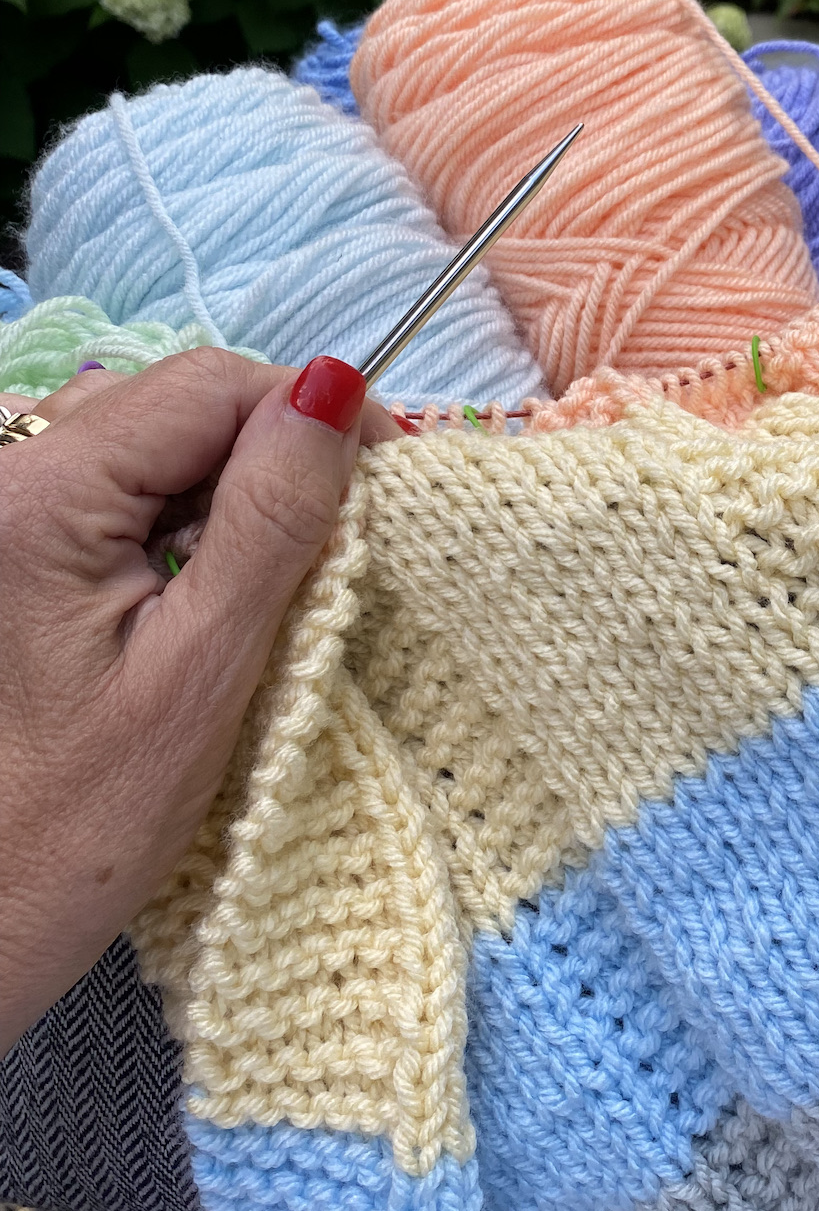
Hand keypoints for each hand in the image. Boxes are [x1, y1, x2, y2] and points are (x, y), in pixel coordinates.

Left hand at [0, 350, 399, 1052]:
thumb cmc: (80, 825)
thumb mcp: (205, 668)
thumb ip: (274, 517)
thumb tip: (336, 387)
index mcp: (40, 495)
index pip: (210, 384)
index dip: (313, 415)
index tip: (387, 482)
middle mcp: (5, 477)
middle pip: (176, 402)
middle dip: (269, 453)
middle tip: (337, 543)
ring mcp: (0, 512)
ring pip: (150, 438)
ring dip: (225, 486)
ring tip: (262, 583)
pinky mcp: (9, 548)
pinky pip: (113, 486)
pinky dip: (176, 518)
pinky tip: (196, 596)